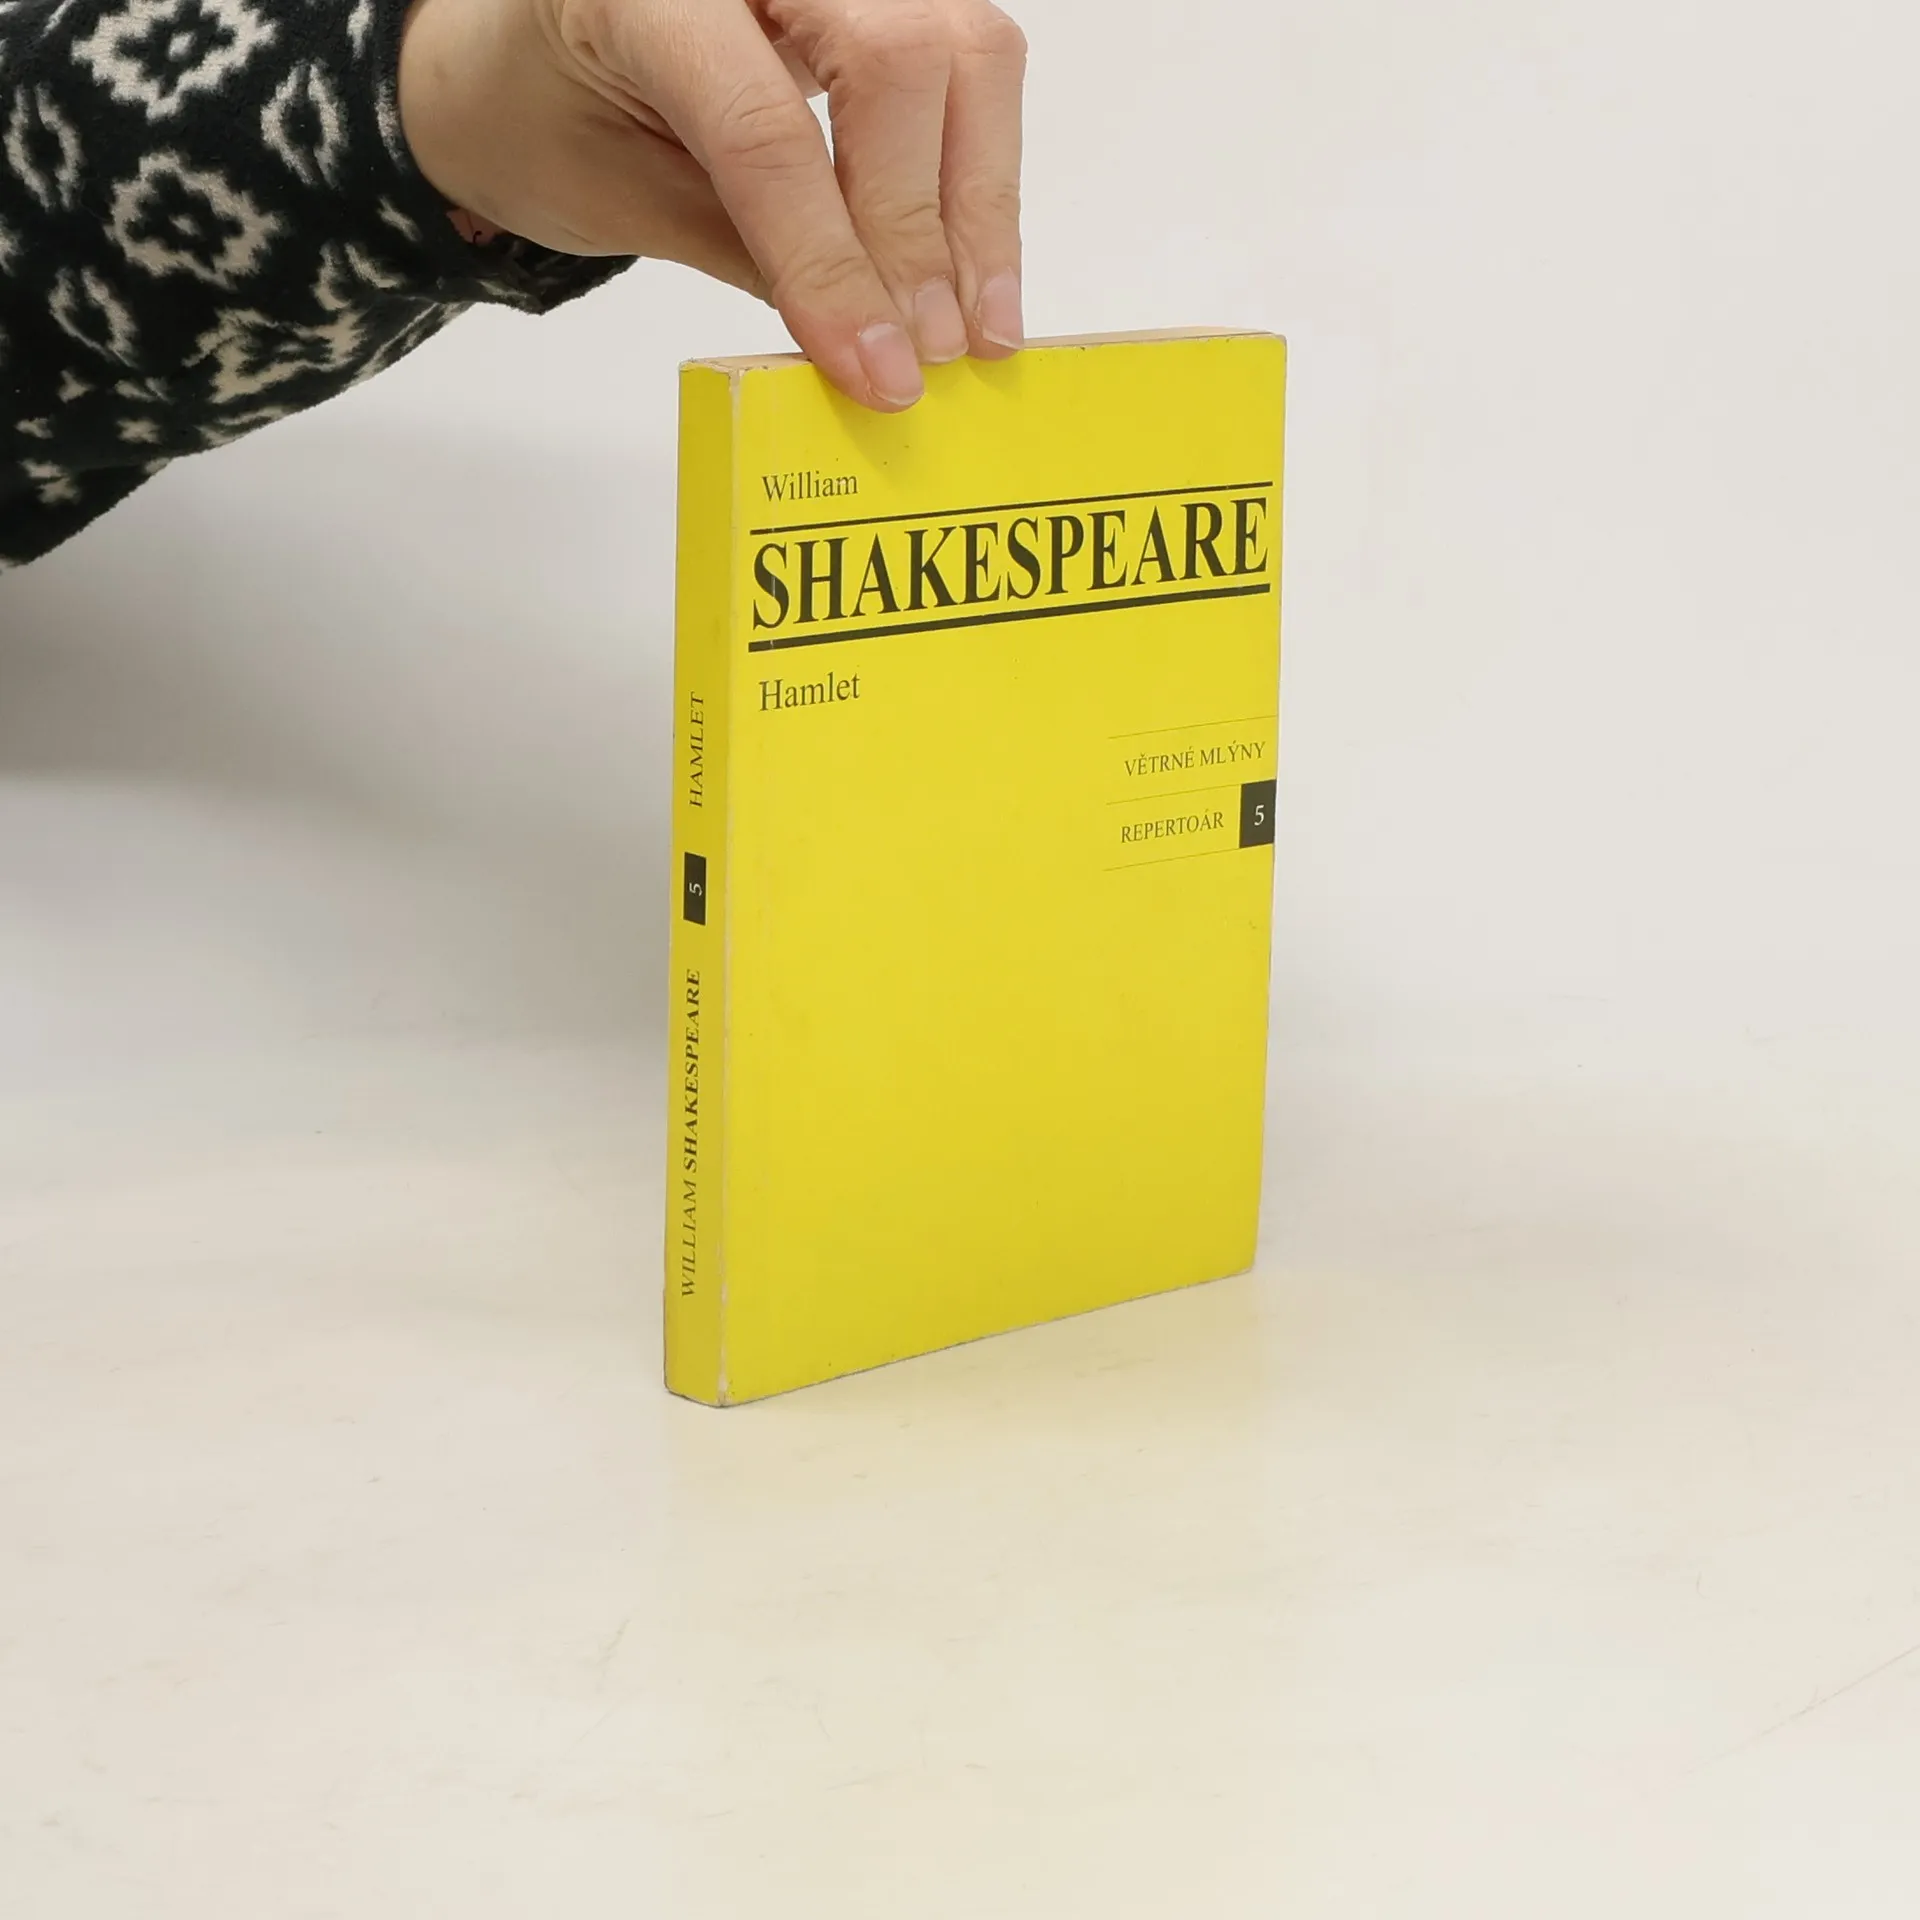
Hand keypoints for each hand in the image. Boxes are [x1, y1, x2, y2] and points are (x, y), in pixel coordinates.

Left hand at [398, 0, 1026, 410]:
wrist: (526, 49)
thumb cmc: (546, 116)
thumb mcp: (620, 198)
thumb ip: (745, 251)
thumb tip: (870, 344)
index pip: (765, 129)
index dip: (830, 262)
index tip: (876, 371)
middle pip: (892, 62)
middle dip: (919, 230)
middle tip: (931, 356)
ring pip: (963, 49)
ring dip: (982, 202)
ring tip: (977, 327)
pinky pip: (971, 58)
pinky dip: (986, 170)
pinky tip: (975, 266)